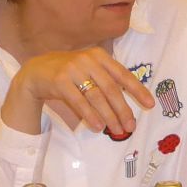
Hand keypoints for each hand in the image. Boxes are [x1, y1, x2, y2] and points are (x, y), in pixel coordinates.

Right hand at [12, 48, 154, 137]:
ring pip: (96, 96)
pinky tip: (98, 126)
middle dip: (123, 109)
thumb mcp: (89, 70)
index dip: (137, 90)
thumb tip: (126, 108)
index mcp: (99, 56)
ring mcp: (73, 69)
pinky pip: (79, 101)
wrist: (36, 72)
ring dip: (109, 115)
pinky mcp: (60, 81)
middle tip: (131, 126)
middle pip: (111, 88)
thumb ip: (106, 81)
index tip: (149, 105)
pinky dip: (90, 115)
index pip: (123, 74)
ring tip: (117, 130)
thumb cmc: (69, 74)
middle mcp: (88, 59)